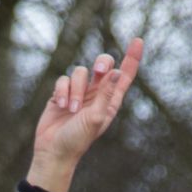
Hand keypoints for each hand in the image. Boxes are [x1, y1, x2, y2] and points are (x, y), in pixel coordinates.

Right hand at [28, 38, 143, 188]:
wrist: (54, 151)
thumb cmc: (78, 139)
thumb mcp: (96, 117)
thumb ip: (106, 94)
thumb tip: (117, 71)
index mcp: (110, 100)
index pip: (124, 75)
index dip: (132, 57)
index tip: (137, 40)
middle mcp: (96, 93)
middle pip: (103, 65)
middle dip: (102, 63)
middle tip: (99, 70)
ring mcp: (78, 93)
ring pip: (80, 72)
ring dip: (75, 90)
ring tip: (71, 110)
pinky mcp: (61, 94)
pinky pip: (63, 80)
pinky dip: (62, 92)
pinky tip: (60, 106)